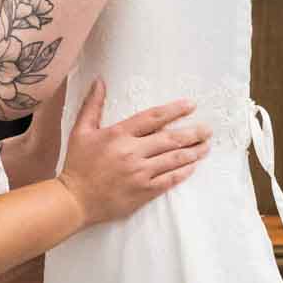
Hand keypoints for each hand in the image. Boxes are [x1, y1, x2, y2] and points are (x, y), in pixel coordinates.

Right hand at [56, 79, 206, 227]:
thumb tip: (100, 81)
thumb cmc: (77, 165)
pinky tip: (192, 166)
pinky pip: (169, 180)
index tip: (191, 105)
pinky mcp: (143, 192)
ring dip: (193, 152)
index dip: (174, 110)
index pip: (153, 117)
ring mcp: (140, 173)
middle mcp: (132, 152)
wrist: (75, 200)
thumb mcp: (80, 131)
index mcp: (118, 134)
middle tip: (207, 129)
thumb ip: (92, 105)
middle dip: (192, 132)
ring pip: (174, 159)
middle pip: (170, 138)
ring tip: (206, 146)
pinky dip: (183, 172)